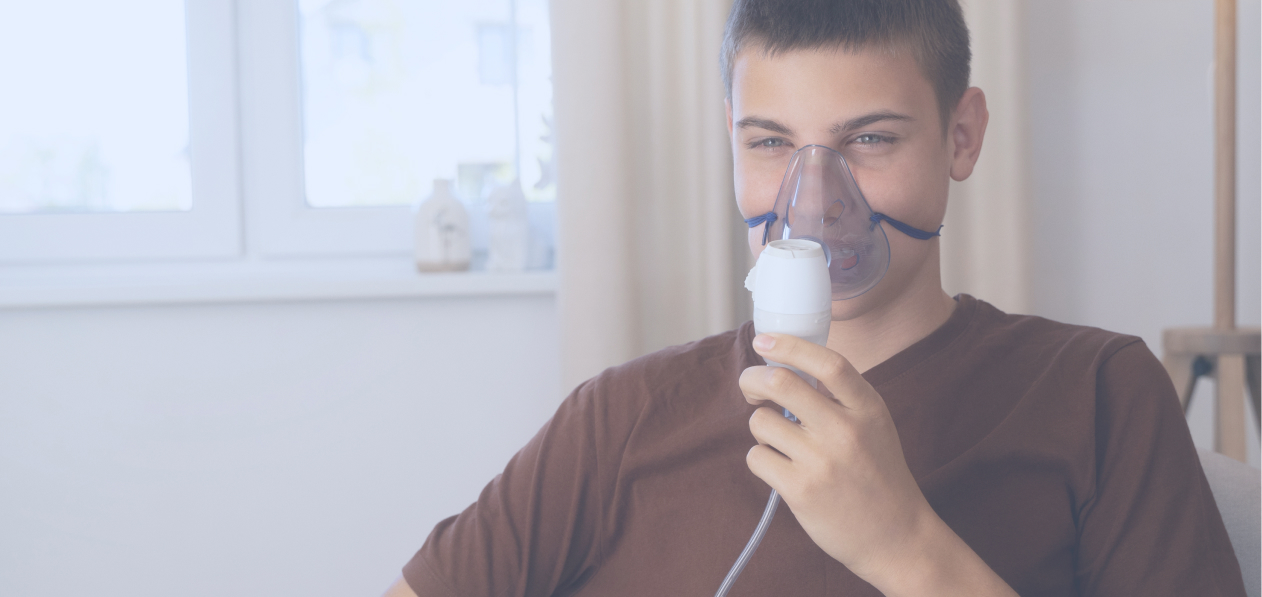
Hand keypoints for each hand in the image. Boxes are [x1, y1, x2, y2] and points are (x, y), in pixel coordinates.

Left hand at [740, 332, 930, 582]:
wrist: (896, 536)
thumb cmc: (878, 475)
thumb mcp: (874, 425)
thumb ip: (840, 397)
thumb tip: (787, 365)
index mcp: (868, 408)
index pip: (828, 363)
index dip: (790, 345)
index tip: (765, 340)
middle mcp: (845, 430)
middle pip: (780, 382)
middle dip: (752, 379)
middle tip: (751, 388)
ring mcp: (822, 461)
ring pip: (761, 421)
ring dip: (762, 428)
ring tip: (781, 442)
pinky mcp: (801, 491)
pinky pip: (757, 457)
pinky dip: (761, 459)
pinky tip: (781, 469)